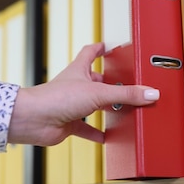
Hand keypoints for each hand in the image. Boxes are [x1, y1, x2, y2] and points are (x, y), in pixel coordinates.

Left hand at [7, 42, 159, 145]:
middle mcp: (75, 86)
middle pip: (95, 81)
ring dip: (105, 108)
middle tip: (126, 84)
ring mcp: (71, 105)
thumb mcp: (98, 93)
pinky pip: (85, 128)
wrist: (33, 120)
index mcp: (79, 70)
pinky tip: (106, 137)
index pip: (90, 52)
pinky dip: (96, 133)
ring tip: (122, 110)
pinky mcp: (68, 123)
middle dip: (109, 83)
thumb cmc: (55, 98)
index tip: (110, 46)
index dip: (100, 48)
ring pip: (92, 105)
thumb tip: (150, 93)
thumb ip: (125, 94)